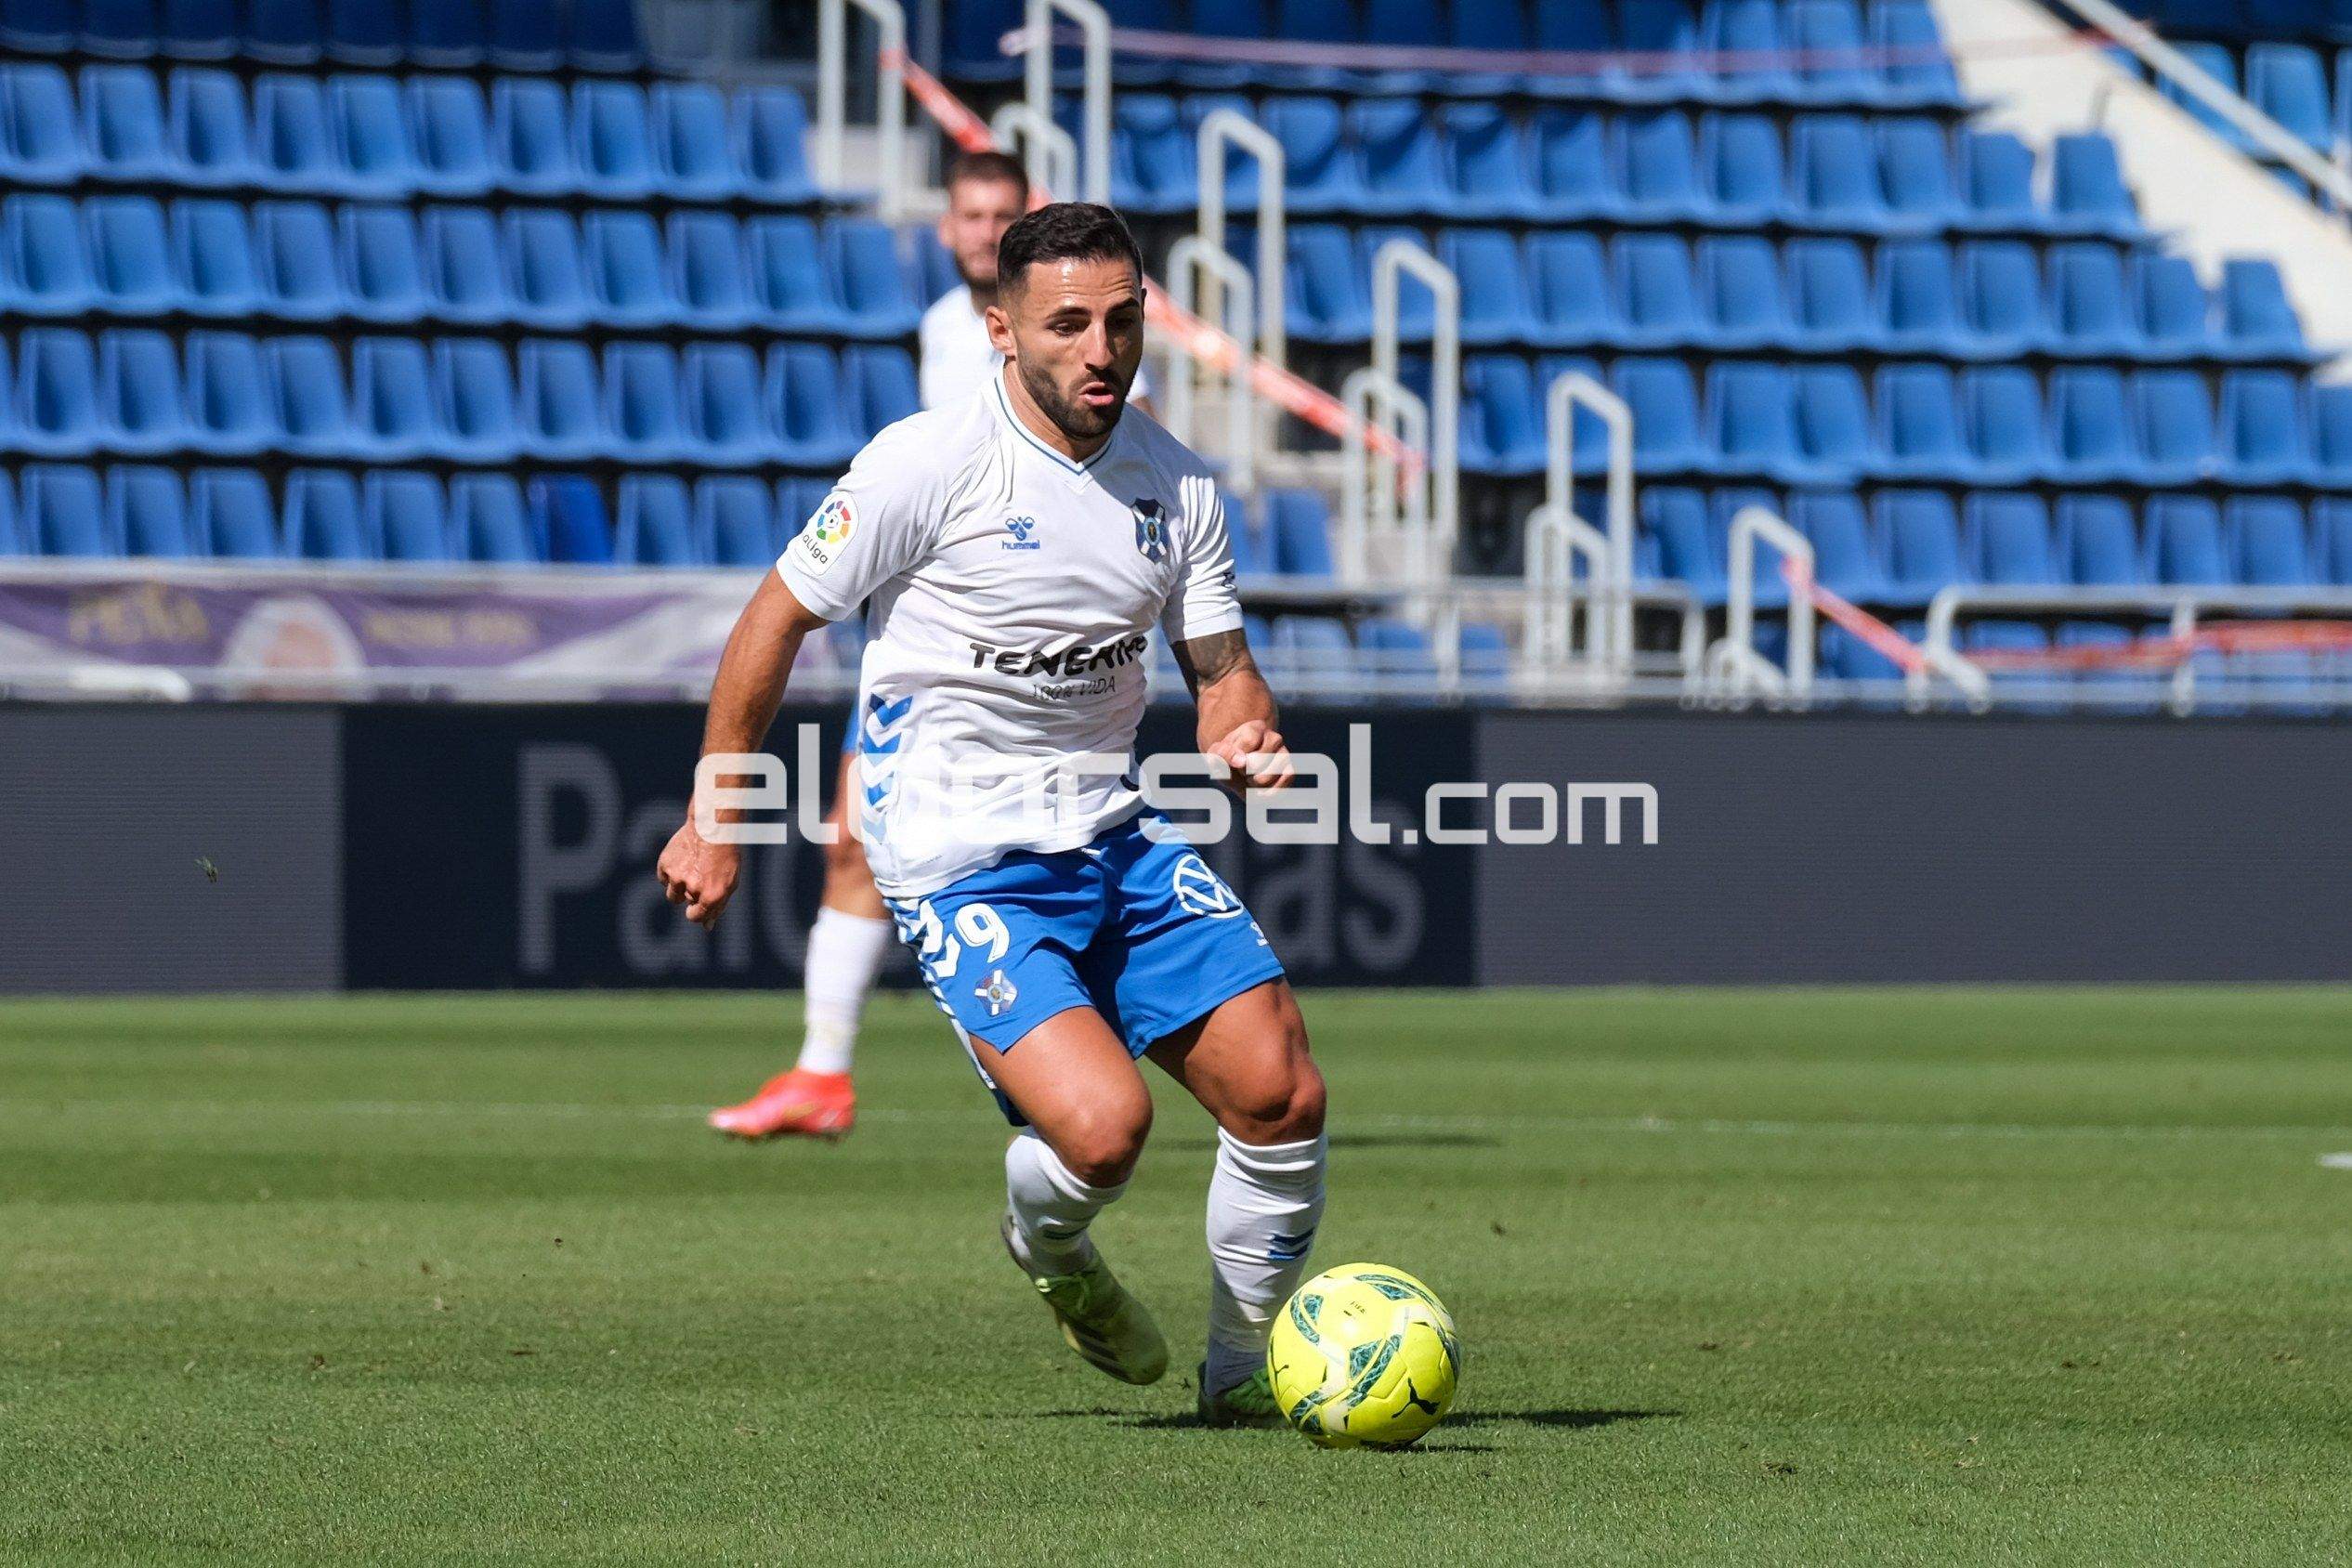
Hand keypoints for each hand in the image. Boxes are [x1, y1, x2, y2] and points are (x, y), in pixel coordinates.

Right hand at [656, 811, 740, 928]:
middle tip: (701, 874)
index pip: (695, 917)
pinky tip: (682, 860)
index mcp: (712, 896)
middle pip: (685, 903)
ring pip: (672, 894)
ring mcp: (677, 877)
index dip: (696, 912)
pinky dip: (670, 873)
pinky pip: (663, 879)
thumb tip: (706, 927)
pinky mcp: (665, 864)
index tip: (698, 904)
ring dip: (679, 886)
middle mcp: (693, 889)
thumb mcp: (729, 882)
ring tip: (691, 868)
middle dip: (692, 893)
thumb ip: (717, 906)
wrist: (713, 826)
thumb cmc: (725, 856)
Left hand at [1207, 719, 1292, 791]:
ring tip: (1249, 777)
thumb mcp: (1216, 754)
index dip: (1235, 755)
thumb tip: (1242, 762)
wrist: (1239, 769)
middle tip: (1240, 769)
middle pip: (1254, 764)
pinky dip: (1262, 794)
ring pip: (1263, 779)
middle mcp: (1275, 738)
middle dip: (1241, 772)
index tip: (1229, 758)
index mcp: (1256, 728)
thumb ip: (1223, 754)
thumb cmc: (1227, 759)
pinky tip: (1258, 788)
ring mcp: (1285, 755)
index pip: (1248, 740)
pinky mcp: (1290, 772)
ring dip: (1250, 785)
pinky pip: (1276, 789)